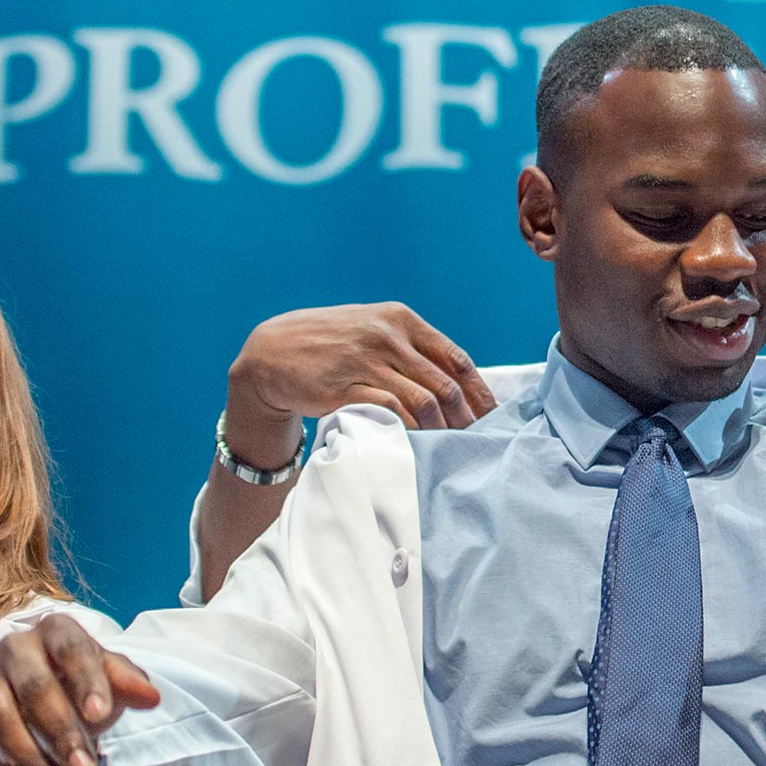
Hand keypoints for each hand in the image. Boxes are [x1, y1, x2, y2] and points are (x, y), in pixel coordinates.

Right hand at [0, 615, 161, 765]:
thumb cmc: (84, 683)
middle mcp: (13, 649)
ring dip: (33, 763)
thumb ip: (129, 683)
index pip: (72, 650)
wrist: (49, 695)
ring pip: (1, 722)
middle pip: (34, 689)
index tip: (101, 714)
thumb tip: (151, 697)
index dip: (86, 681)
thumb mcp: (112, 678)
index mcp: (54, 630)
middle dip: (61, 733)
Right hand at [225, 303, 495, 463]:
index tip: (492, 416)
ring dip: (442, 428)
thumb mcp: (372, 330)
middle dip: (466, 417)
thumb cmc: (330, 344)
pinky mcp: (346, 386)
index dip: (479, 391)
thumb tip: (455, 381)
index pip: (455, 358)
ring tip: (450, 446)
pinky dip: (411, 429)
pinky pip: (392, 411)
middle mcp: (388, 336)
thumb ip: (410, 348)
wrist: (272, 351)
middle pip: (445, 383)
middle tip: (476, 441)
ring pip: (424, 400)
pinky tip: (419, 442)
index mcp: (401, 319)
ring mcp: (367, 360)